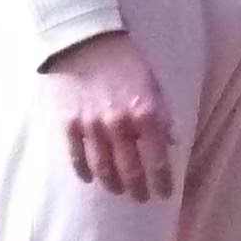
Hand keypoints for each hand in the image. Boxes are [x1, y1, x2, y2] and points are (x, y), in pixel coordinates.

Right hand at [41, 29, 173, 199]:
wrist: (86, 42)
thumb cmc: (125, 61)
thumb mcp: (153, 84)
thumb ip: (162, 115)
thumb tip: (171, 142)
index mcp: (145, 114)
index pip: (157, 160)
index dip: (161, 181)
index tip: (164, 194)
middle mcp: (119, 126)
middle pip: (130, 170)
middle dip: (138, 189)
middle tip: (141, 198)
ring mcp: (91, 128)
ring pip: (103, 169)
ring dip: (112, 184)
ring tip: (118, 190)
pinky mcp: (68, 126)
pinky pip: (77, 158)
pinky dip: (84, 172)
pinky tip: (90, 179)